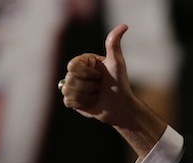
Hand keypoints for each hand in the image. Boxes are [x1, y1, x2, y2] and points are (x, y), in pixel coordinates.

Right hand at [60, 24, 167, 157]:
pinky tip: (91, 102)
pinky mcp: (72, 100)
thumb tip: (124, 26)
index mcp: (83, 61)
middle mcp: (76, 72)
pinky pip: (68, 101)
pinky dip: (81, 104)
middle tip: (100, 87)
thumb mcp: (117, 63)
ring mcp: (73, 86)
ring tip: (96, 95)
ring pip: (68, 91)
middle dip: (89, 87)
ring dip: (86, 96)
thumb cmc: (120, 84)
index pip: (72, 67)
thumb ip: (114, 43)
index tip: (100, 76)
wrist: (120, 106)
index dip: (87, 74)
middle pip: (70, 80)